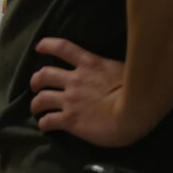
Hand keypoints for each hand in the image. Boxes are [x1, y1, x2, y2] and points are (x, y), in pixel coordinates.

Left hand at [29, 37, 146, 147]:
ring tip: (35, 108)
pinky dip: (44, 123)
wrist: (133, 111)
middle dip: (36, 80)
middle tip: (34, 85)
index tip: (38, 47)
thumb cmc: (137, 90)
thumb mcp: (122, 70)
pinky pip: (50, 120)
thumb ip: (110, 70)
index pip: (62, 48)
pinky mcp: (69, 119)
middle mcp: (74, 80)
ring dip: (36, 103)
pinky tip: (44, 126)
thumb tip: (111, 72)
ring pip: (42, 98)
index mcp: (89, 64)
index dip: (47, 45)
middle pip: (45, 75)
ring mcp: (69, 100)